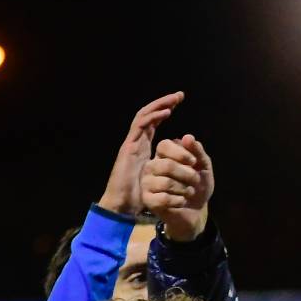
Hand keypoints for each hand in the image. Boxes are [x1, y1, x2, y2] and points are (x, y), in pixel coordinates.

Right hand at [100, 93, 184, 215]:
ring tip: (174, 99)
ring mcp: (131, 142)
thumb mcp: (155, 176)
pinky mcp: (128, 147)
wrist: (122, 204)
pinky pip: (140, 127)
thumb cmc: (137, 194)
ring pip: (144, 116)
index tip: (178, 103)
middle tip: (179, 95)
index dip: (164, 111)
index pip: (153, 123)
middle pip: (149, 115)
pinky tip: (166, 113)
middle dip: (164, 103)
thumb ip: (162, 167)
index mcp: (142, 146)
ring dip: (160, 106)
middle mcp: (136, 141)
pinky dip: (153, 117)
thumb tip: (176, 163)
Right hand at [141, 135, 214, 242]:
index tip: (194, 162)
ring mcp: (147, 183)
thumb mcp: (203, 166)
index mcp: (162, 154)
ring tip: (189, 192)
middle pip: (167, 165)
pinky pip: (163, 198)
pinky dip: (179, 201)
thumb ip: (197, 151)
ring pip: (166, 183)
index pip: (164, 145)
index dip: (181, 153)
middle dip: (187, 174)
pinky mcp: (147, 199)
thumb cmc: (197, 185)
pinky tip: (181, 201)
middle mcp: (151, 166)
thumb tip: (188, 137)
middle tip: (195, 180)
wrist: (195, 210)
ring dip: (184, 189)